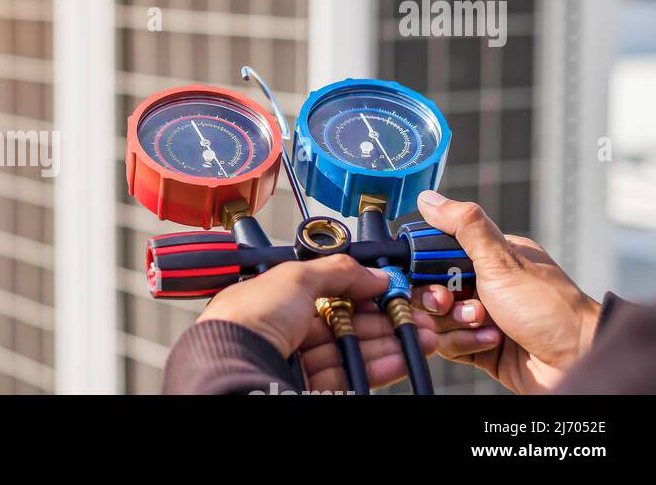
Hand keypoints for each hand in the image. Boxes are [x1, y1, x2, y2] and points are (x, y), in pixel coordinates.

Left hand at [198, 254, 437, 391]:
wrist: (235, 365)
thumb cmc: (247, 320)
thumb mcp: (295, 277)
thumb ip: (337, 271)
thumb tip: (371, 273)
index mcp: (274, 300)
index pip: (327, 293)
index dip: (360, 290)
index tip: (389, 289)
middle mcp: (284, 331)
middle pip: (344, 323)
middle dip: (383, 318)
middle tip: (413, 314)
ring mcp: (297, 361)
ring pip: (352, 350)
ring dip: (390, 342)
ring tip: (421, 336)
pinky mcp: (309, 387)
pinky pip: (350, 374)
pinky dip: (379, 366)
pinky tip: (401, 357)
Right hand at [411, 190, 600, 393]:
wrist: (576, 360)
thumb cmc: (548, 308)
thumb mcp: (501, 260)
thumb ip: (464, 227)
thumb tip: (430, 199)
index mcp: (490, 258)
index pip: (437, 257)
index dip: (425, 269)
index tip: (432, 278)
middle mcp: (484, 286)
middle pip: (431, 290)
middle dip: (439, 301)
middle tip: (452, 304)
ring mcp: (481, 318)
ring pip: (436, 320)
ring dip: (456, 325)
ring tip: (484, 325)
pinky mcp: (479, 347)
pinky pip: (448, 344)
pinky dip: (465, 344)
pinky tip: (491, 343)